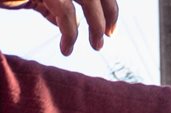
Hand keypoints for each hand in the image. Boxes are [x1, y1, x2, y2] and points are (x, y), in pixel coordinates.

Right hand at [0, 0, 116, 54]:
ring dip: (96, 24)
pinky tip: (67, 48)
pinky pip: (65, 11)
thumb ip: (59, 6)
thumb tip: (82, 27)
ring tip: (95, 46)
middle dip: (107, 15)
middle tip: (102, 41)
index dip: (110, 7)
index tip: (111, 31)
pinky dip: (71, 33)